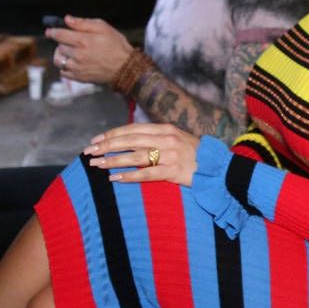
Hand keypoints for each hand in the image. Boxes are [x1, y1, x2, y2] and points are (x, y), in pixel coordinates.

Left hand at [46, 16, 131, 83]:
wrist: (125, 67)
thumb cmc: (116, 45)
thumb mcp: (103, 27)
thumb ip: (83, 23)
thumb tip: (67, 19)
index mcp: (83, 41)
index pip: (59, 35)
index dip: (52, 32)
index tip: (49, 31)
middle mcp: (78, 55)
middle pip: (59, 47)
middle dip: (60, 42)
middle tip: (67, 40)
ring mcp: (78, 68)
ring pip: (58, 61)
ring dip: (60, 55)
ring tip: (67, 52)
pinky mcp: (80, 78)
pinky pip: (64, 73)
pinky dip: (64, 67)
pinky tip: (72, 63)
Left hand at [84, 122, 198, 186]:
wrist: (219, 168)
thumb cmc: (195, 155)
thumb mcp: (177, 139)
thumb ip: (156, 138)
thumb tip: (130, 141)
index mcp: (166, 128)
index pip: (133, 129)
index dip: (113, 134)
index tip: (96, 139)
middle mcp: (167, 139)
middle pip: (130, 140)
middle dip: (107, 146)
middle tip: (89, 152)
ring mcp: (171, 155)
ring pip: (135, 156)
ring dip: (113, 160)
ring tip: (97, 165)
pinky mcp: (174, 172)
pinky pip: (148, 174)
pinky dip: (130, 176)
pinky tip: (115, 178)